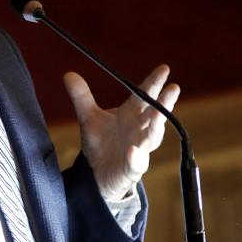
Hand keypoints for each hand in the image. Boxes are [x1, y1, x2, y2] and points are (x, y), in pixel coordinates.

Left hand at [63, 64, 180, 201]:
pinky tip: (132, 151)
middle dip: (164, 102)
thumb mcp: (89, 118)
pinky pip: (136, 162)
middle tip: (173, 88)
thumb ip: (82, 97)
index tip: (164, 68)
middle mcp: (140, 129)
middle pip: (155, 113)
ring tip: (159, 115)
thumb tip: (68, 74)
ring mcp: (139, 148)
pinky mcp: (132, 167)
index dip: (154, 82)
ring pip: (152, 136)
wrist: (98, 173)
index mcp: (132, 114)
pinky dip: (135, 157)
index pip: (145, 95)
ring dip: (156, 126)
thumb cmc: (101, 143)